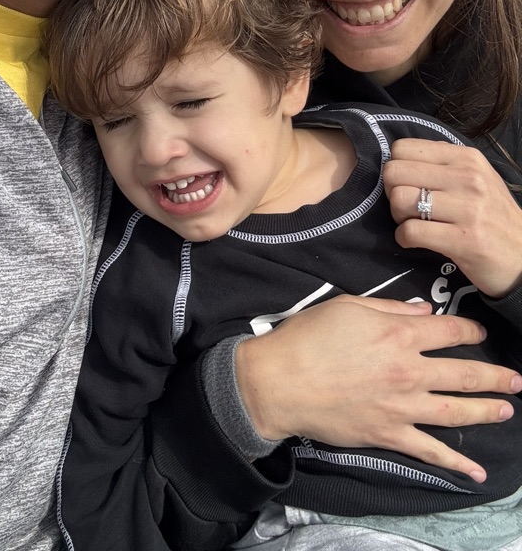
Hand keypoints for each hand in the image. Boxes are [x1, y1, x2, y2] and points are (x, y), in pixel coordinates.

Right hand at [235, 295, 521, 481]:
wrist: (280, 381)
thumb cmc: (309, 336)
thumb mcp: (347, 306)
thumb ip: (389, 308)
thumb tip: (422, 312)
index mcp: (399, 333)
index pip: (450, 332)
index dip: (471, 331)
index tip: (480, 334)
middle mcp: (409, 370)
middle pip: (465, 374)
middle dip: (495, 377)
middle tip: (517, 380)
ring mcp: (403, 406)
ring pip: (456, 411)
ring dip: (486, 411)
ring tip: (506, 410)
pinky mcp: (389, 434)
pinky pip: (430, 451)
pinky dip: (456, 462)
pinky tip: (476, 471)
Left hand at [384, 139, 521, 297]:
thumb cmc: (491, 215)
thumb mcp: (476, 177)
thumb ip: (441, 163)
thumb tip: (397, 158)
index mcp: (466, 157)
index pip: (402, 149)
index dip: (396, 169)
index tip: (406, 185)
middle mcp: (468, 178)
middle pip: (395, 173)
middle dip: (391, 193)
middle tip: (405, 207)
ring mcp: (468, 208)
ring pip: (400, 200)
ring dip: (397, 217)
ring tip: (412, 223)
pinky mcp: (463, 240)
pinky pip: (410, 232)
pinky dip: (403, 238)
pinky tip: (414, 240)